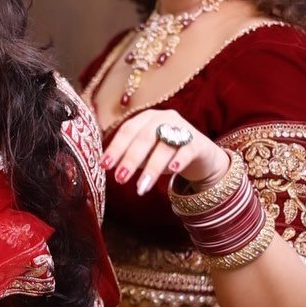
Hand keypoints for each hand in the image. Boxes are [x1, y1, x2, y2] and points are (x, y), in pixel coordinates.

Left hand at [101, 108, 229, 195]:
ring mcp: (182, 129)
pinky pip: (187, 150)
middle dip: (130, 159)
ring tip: (141, 187)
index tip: (105, 166)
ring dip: (151, 168)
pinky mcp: (198, 143)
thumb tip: (107, 166)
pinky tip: (172, 170)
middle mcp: (164, 119)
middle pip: (144, 137)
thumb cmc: (165, 153)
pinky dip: (179, 160)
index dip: (116, 148)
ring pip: (164, 146)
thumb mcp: (145, 153)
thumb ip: (129, 156)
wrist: (200, 155)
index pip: (128, 130)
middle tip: (120, 179)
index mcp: (146, 118)